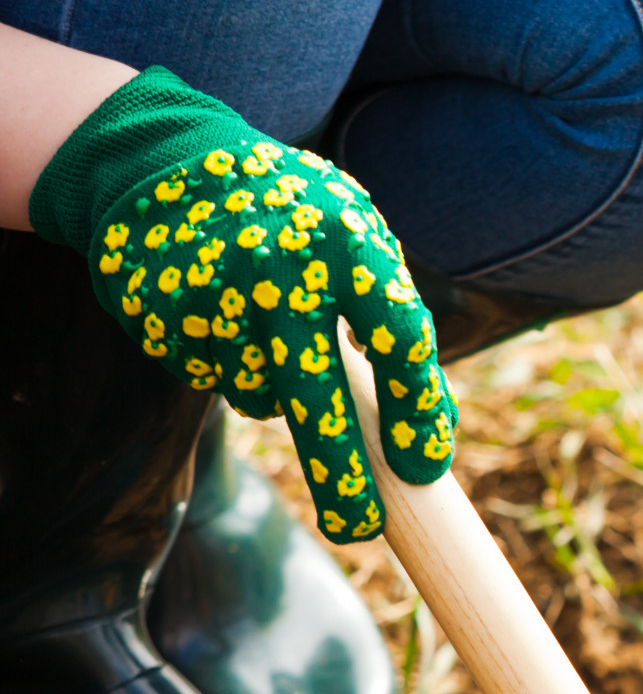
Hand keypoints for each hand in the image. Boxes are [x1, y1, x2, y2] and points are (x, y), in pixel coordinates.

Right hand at [29, 67, 453, 543]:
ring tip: (269, 330)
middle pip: (316, 399)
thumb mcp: (358, 238)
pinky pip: (211, 378)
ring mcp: (213, 293)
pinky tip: (224, 318)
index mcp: (350, 241)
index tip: (422, 469)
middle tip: (362, 531)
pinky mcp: (162, 315)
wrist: (166, 163)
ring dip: (275, 391)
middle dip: (342, 477)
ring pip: (260, 397)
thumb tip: (429, 429)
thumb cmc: (293, 215)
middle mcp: (279, 269)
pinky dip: (227, 366)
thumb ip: (394, 319)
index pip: (400, 342)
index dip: (416, 412)